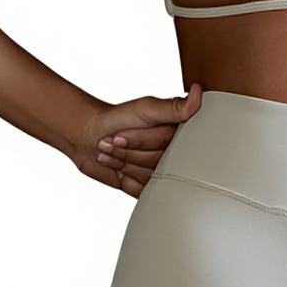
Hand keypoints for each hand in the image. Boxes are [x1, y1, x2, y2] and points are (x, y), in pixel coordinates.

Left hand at [69, 83, 202, 197]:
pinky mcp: (149, 184)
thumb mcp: (146, 109)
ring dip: (125, 164)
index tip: (125, 131)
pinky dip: (127, 181)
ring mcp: (161, 168)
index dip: (144, 140)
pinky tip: (119, 168)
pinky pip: (144, 192)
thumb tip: (197, 93)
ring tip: (114, 150)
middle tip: (116, 139)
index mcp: (177, 129)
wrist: (89, 137)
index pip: (170, 145)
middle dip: (131, 152)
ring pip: (150, 179)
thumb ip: (173, 108)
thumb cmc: (116, 118)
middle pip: (159, 163)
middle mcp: (173, 149)